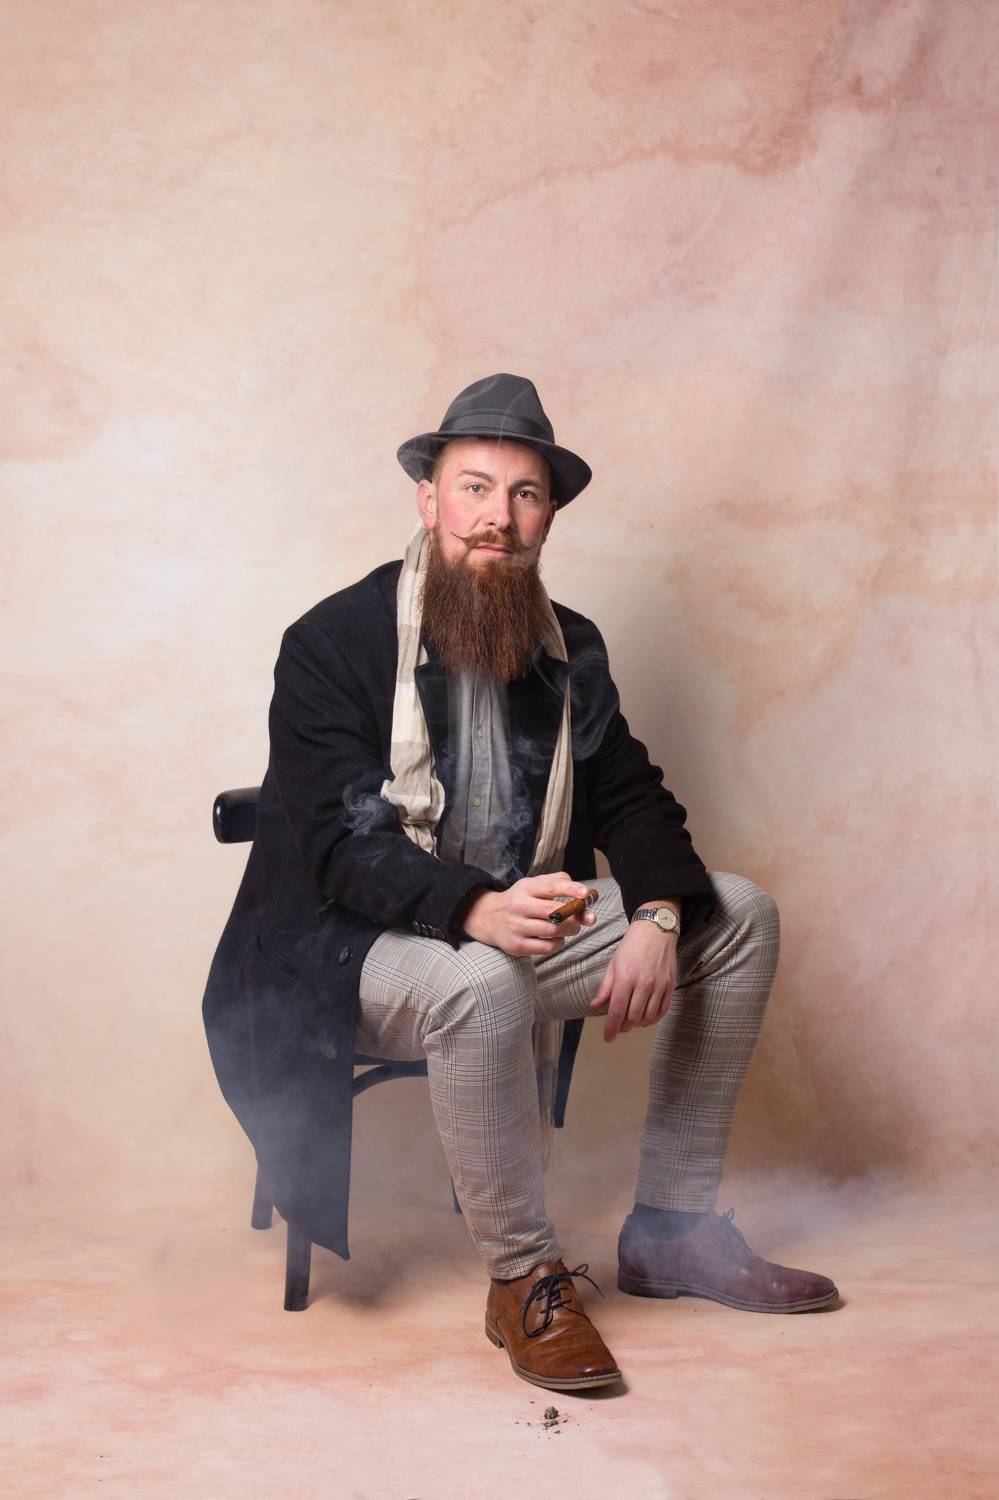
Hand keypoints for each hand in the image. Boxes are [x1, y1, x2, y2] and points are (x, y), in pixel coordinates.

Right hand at [460, 874, 597, 956]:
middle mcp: (519, 906)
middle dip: (576, 916)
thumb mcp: (534, 885)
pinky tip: (558, 938)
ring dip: (571, 930)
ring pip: (553, 931)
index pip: (550, 887)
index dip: (570, 889)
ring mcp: (516, 927)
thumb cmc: (521, 900)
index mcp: (525, 888)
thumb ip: (559, 883)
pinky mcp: (517, 946)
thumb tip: (585, 894)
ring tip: (573, 928)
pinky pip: (547, 947)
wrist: (489, 919)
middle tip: (587, 918)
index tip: (586, 894)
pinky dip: (559, 943)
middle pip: (554, 912)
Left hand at [587, 920, 677, 1041]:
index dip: (612, 1027)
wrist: (656, 929)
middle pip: (633, 1017)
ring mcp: (659, 985)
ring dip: (639, 1024)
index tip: (608, 1037)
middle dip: (624, 1027)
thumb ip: (605, 987)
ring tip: (632, 1021)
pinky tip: (646, 1018)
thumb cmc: (632, 945)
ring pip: (649, 1016)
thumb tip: (595, 1006)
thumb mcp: (613, 964)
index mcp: (625, 977)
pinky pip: (663, 1010)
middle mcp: (643, 983)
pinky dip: (654, 1019)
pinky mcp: (670, 985)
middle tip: (619, 1027)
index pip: (617, 1010)